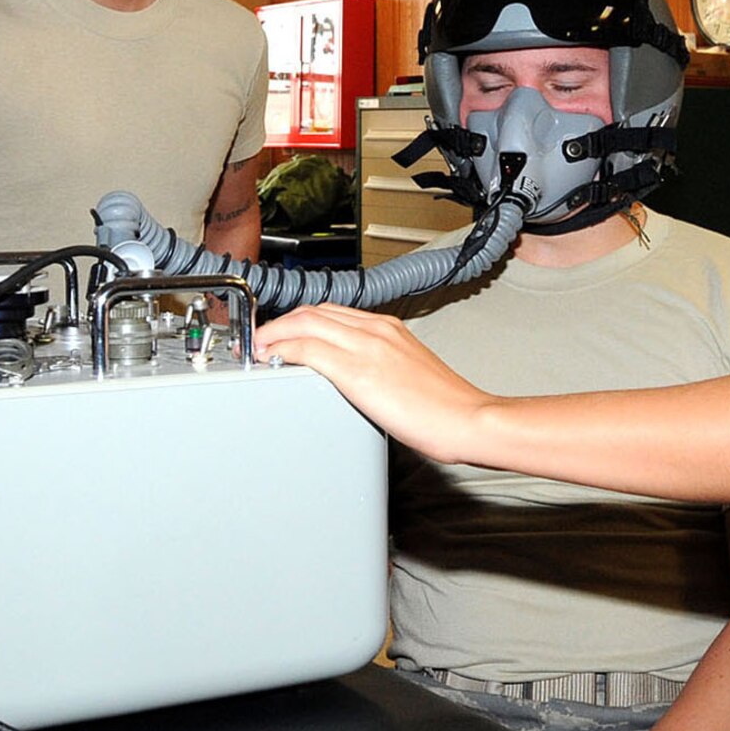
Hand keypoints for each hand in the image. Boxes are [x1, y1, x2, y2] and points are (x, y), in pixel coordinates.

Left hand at [252, 303, 490, 463]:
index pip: (331, 311)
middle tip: (263, 340)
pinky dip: (283, 350)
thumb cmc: (446, 407)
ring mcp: (367, 346)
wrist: (469, 419)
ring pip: (305, 323)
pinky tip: (273, 360)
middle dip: (281, 323)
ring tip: (261, 349)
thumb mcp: (410, 372)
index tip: (285, 333)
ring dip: (275, 333)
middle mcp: (376, 329)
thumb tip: (359, 378)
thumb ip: (382, 366)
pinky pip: (309, 350)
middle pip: (313, 311)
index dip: (300, 320)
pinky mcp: (358, 371)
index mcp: (388, 327)